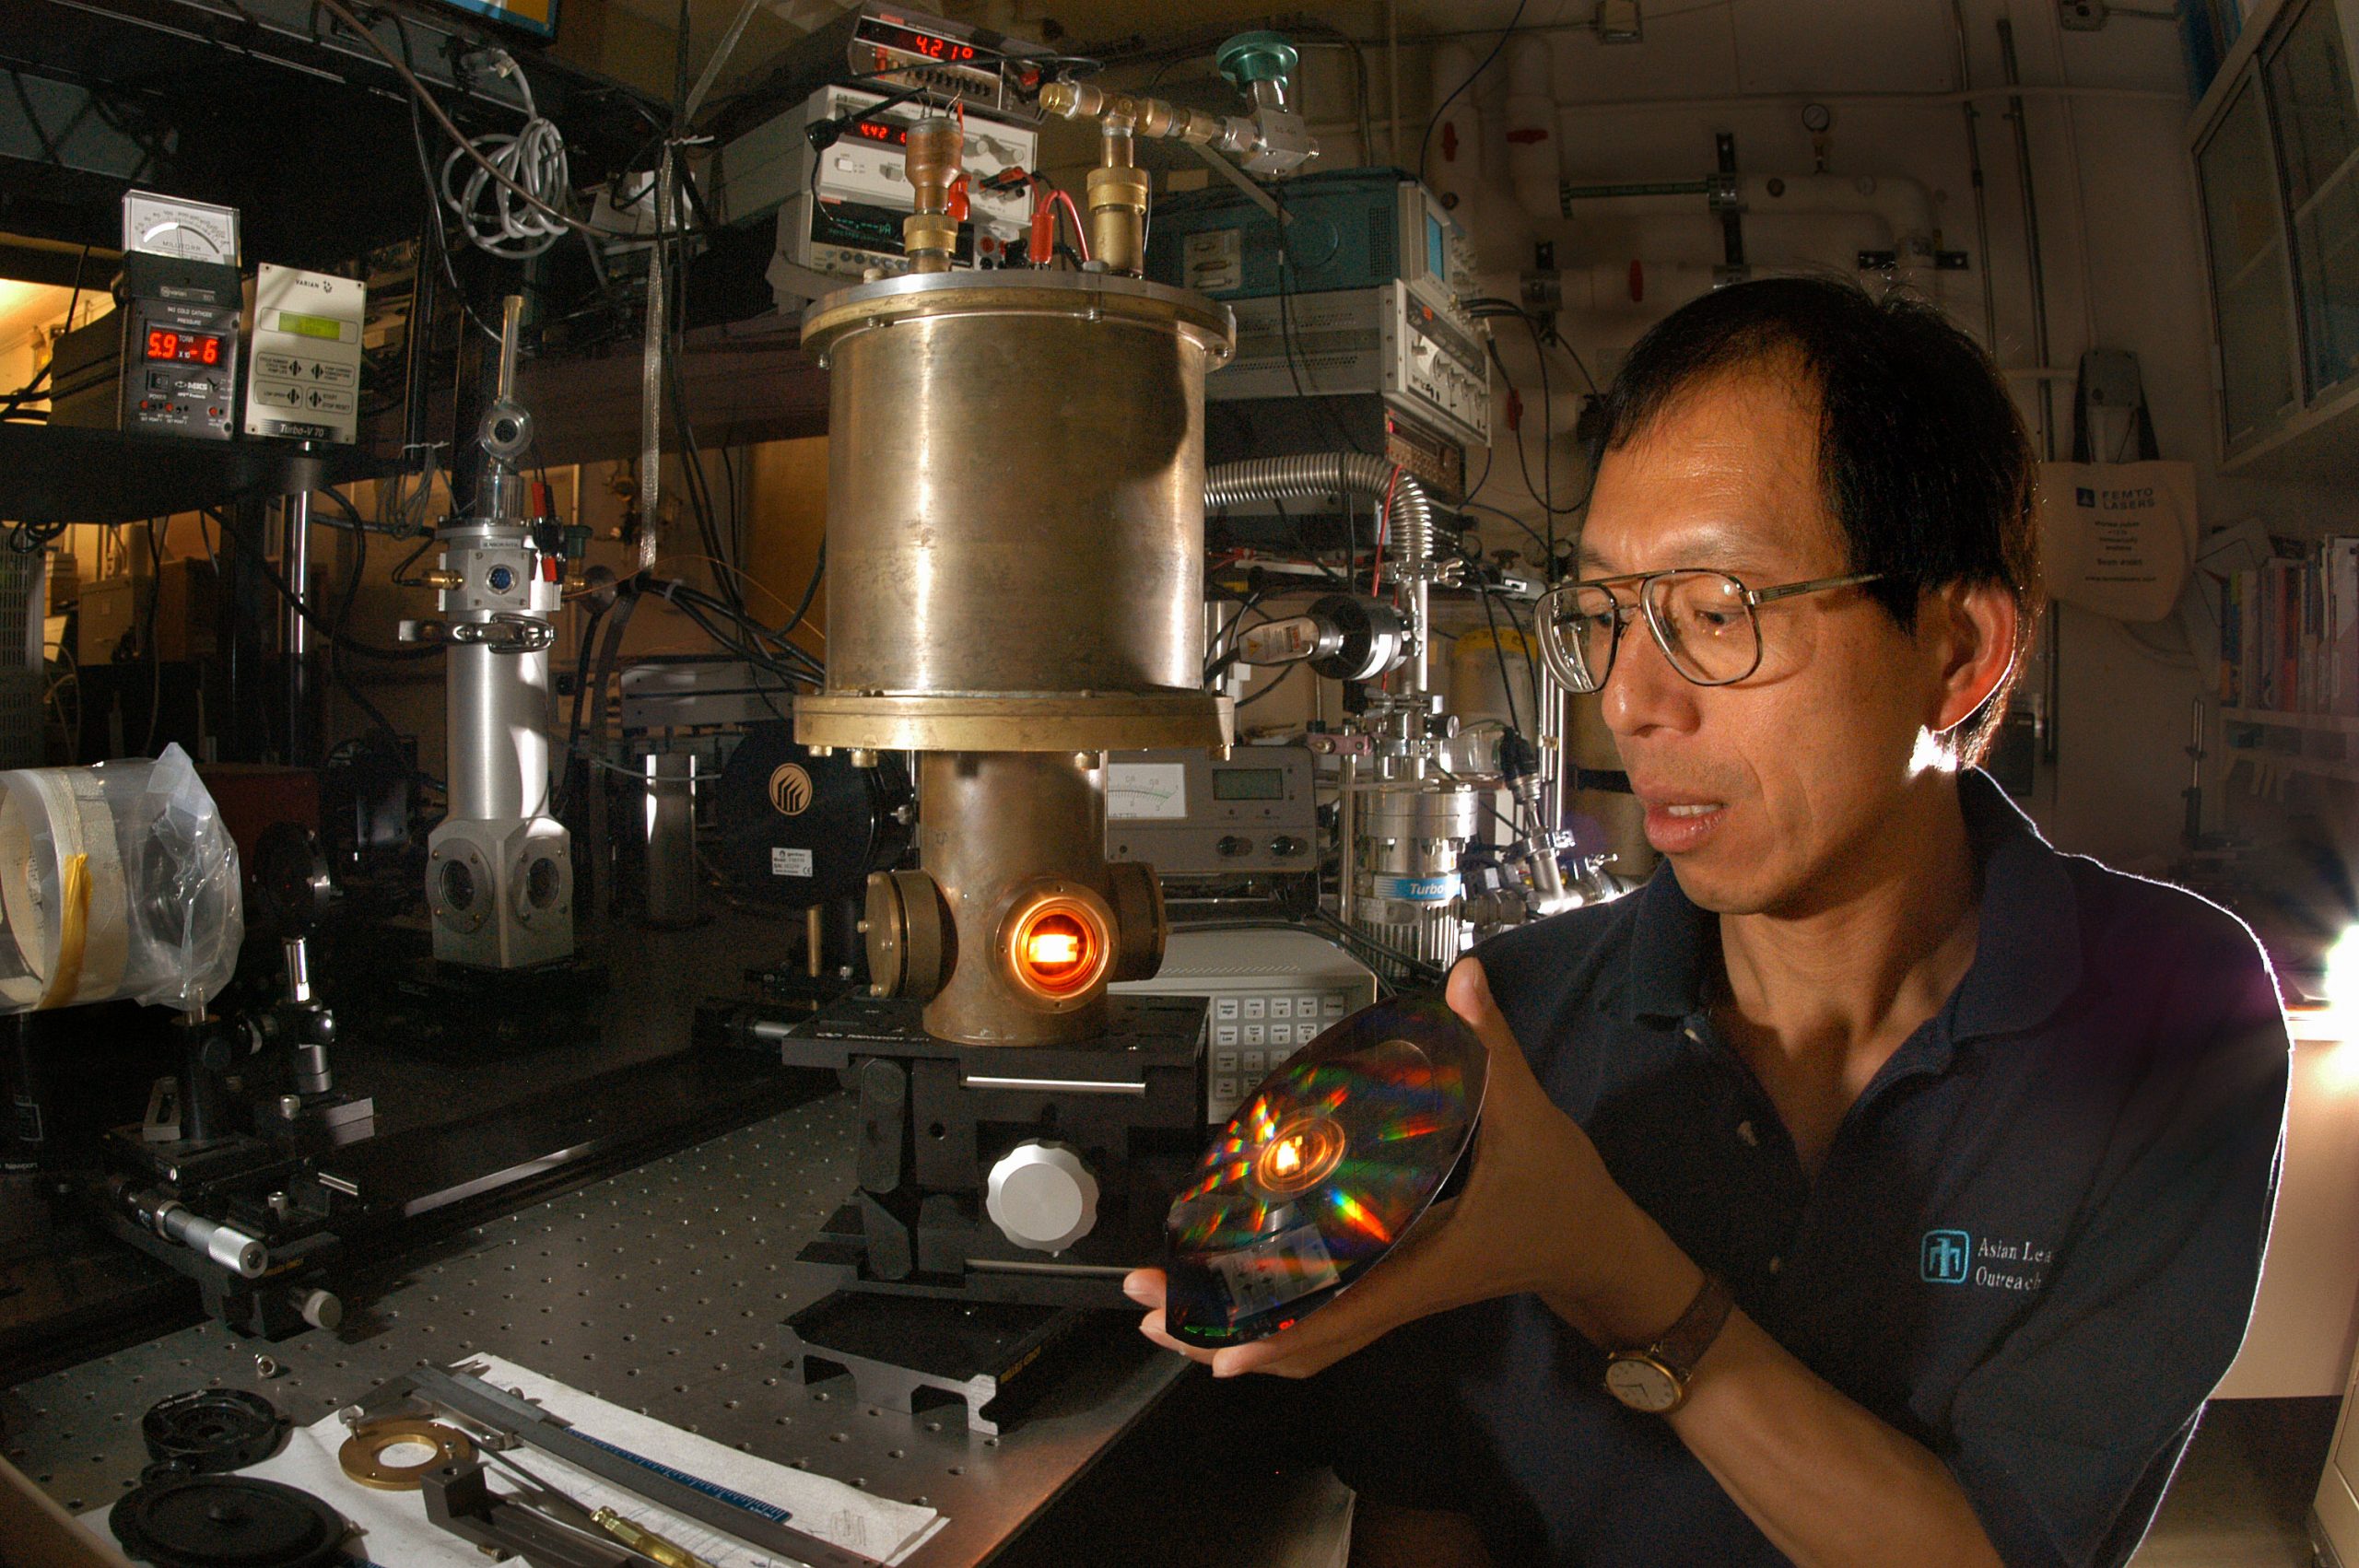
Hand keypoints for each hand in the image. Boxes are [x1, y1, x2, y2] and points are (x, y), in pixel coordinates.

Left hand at [1128, 957, 1677, 1377]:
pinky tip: (1231, 1299)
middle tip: (1149, 1306)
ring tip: (1165, 1311)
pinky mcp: (1389, 1286)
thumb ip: (1492, 1046)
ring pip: (1302, 1337)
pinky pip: (1319, 1317)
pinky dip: (1270, 1316)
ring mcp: (1390, 1295)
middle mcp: (1397, 1293)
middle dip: (1217, 1330)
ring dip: (1232, 1326)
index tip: (1216, 1342)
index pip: (1338, 1315)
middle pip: (1297, 1340)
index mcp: (1423, 1266)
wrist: (1597, 1252)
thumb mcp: (1532, 1118)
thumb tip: (1464, 979)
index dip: (1275, 1332)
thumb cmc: (1566, 1199)